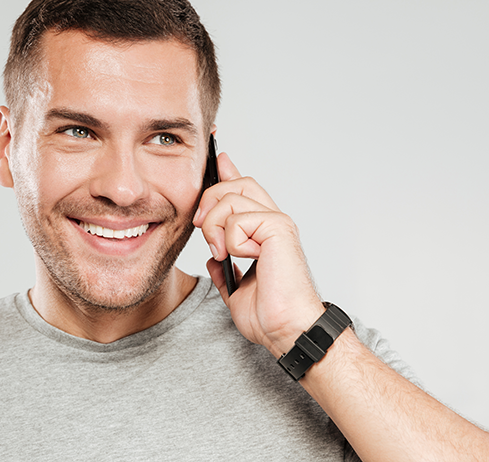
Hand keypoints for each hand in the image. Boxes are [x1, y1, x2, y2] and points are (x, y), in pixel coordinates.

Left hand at [193, 152, 324, 356]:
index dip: (228, 170)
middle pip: (235, 184)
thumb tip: (212, 260)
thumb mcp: (234, 289)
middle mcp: (272, 222)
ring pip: (232, 197)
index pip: (244, 190)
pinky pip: (239, 219)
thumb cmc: (270, 315)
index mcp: (262, 232)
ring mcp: (278, 224)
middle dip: (209, 201)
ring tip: (222, 253)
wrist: (287, 331)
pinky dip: (232, 240)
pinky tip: (243, 257)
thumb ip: (224, 270)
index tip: (217, 157)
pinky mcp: (279, 229)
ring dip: (216, 227)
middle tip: (202, 229)